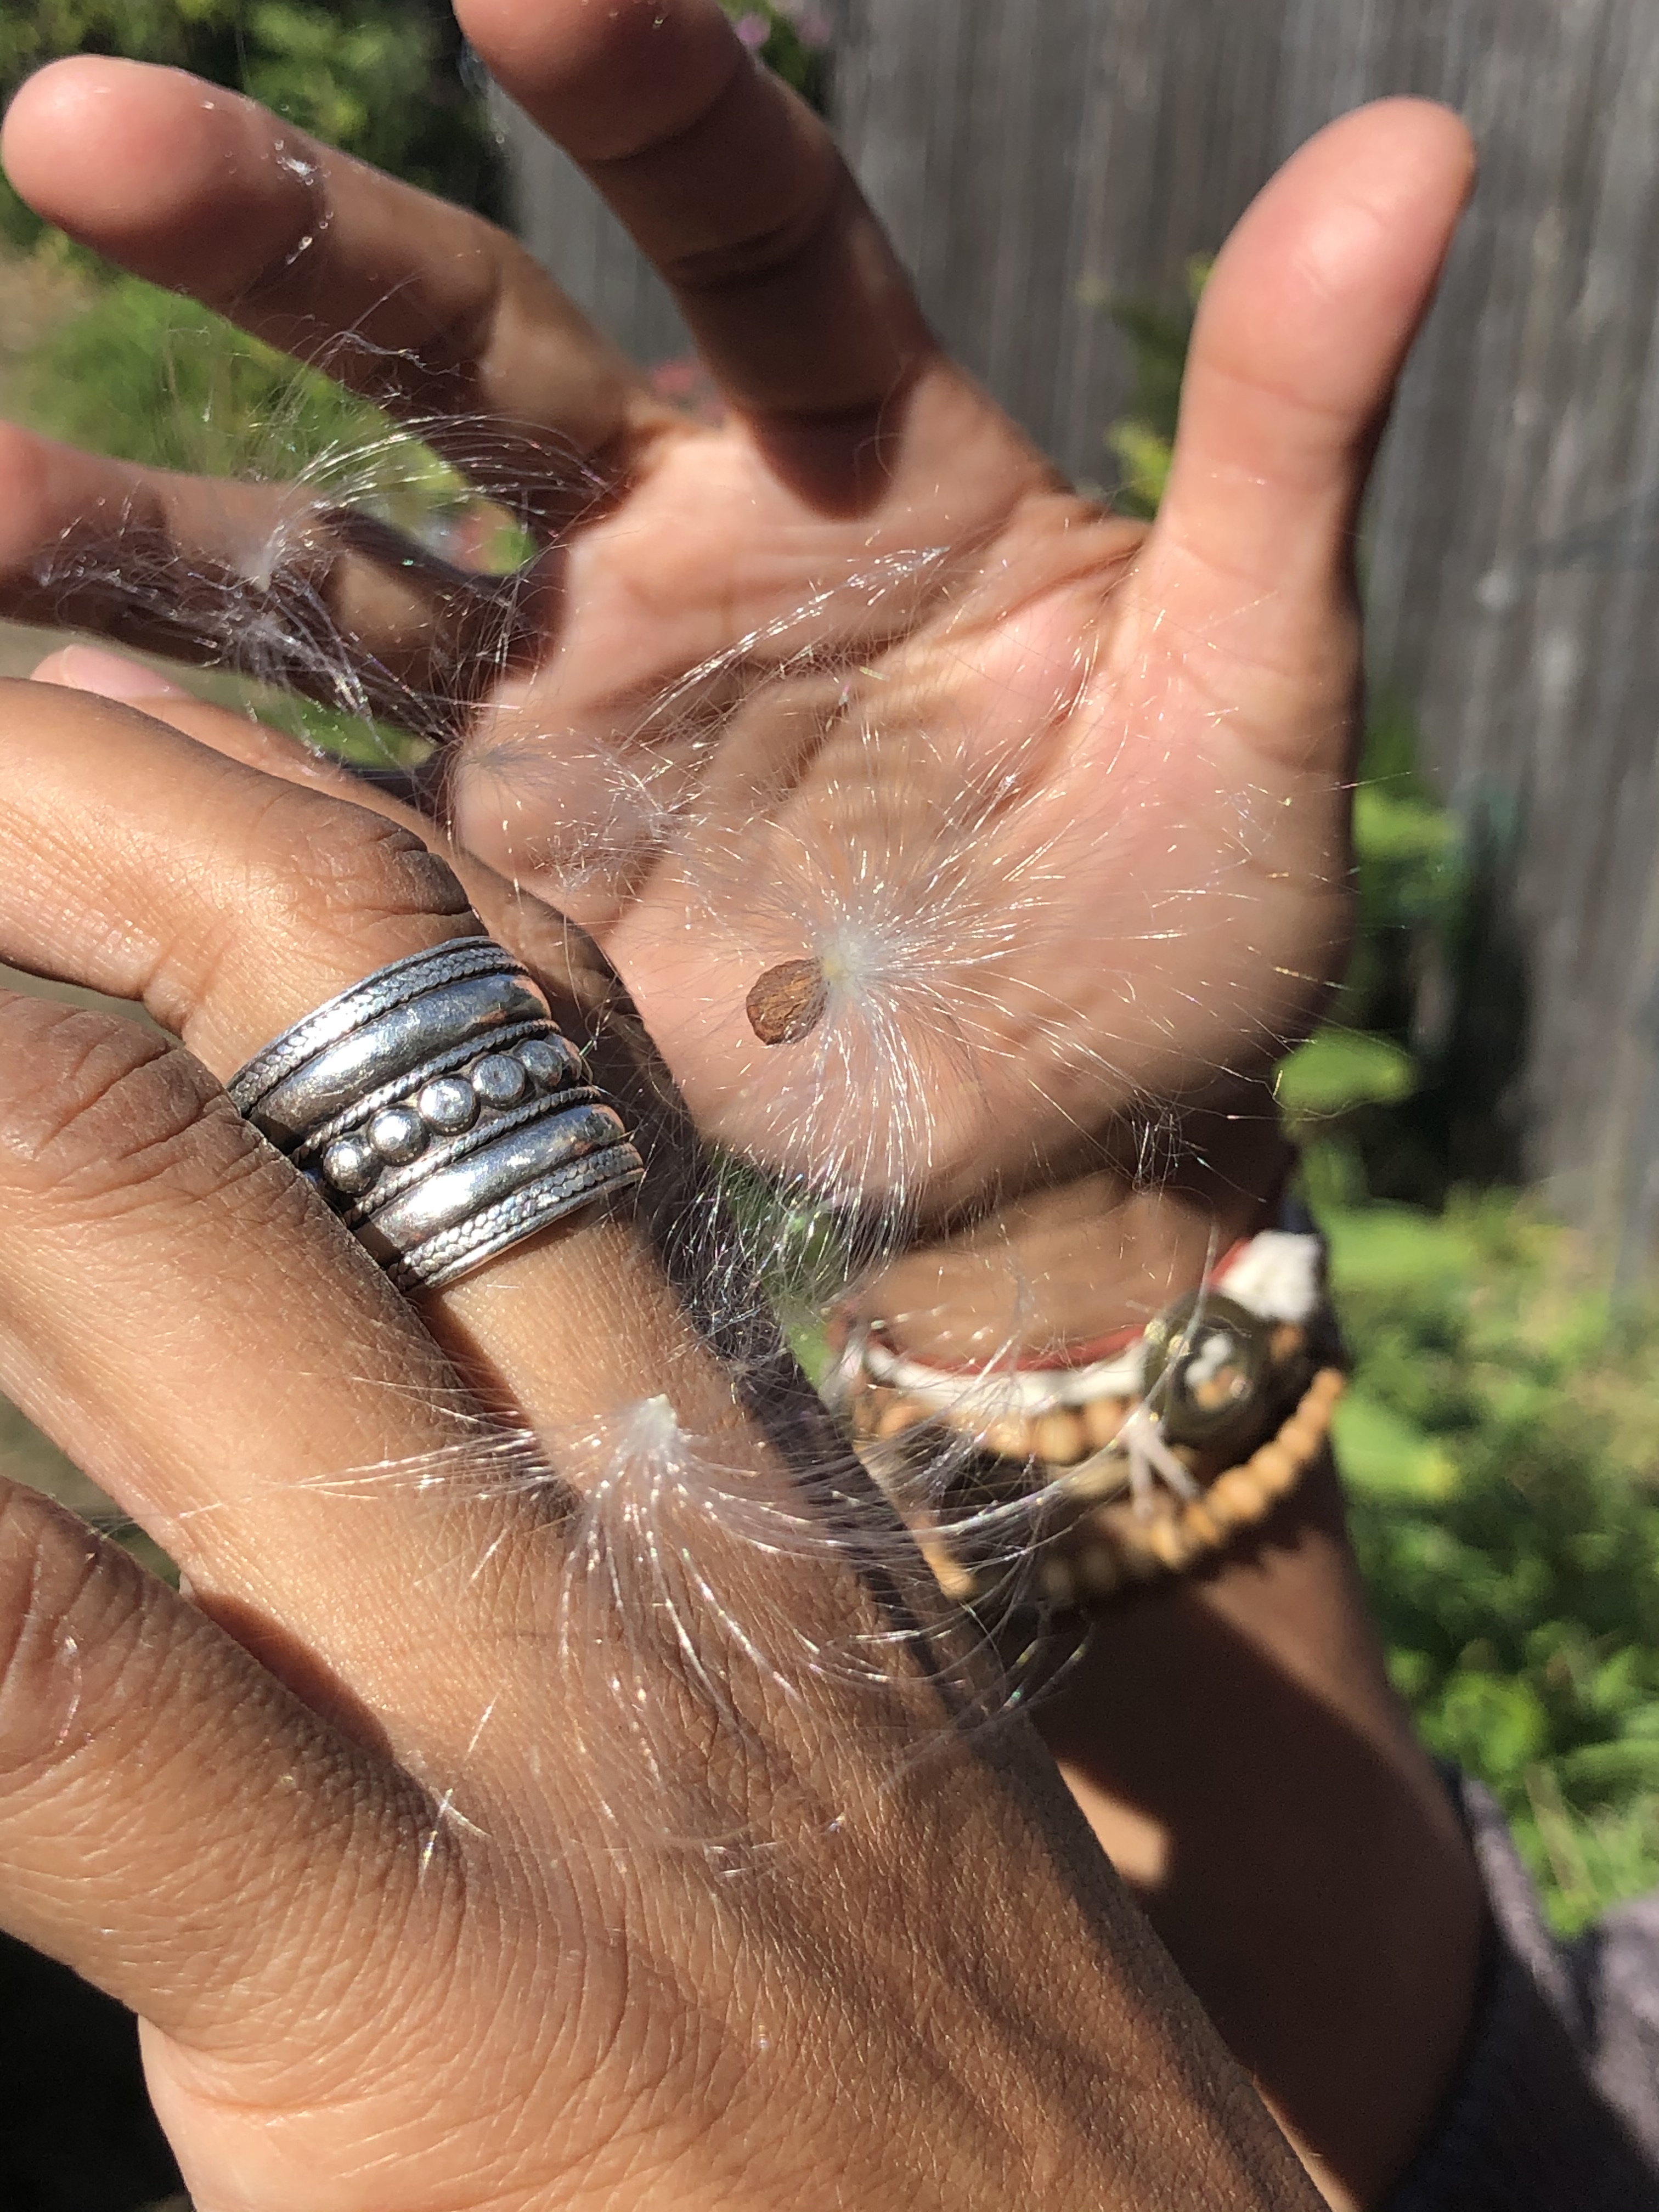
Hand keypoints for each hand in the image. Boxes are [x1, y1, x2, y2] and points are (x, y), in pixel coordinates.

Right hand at [0, 11, 1471, 1219]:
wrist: (1070, 1125)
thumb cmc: (1190, 908)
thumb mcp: (1268, 685)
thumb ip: (1292, 431)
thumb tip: (1424, 147)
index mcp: (871, 459)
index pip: (753, 221)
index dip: (647, 90)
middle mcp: (677, 543)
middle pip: (463, 352)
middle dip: (285, 244)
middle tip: (71, 132)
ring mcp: (561, 698)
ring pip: (326, 559)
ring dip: (139, 519)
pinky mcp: (500, 858)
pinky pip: (318, 783)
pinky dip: (180, 749)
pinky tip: (31, 712)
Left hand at [0, 676, 1321, 2210]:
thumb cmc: (923, 2054)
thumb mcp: (792, 1700)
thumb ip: (577, 1512)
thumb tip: (341, 1340)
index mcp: (725, 1406)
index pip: (490, 992)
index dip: (244, 801)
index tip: (67, 703)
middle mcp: (639, 1476)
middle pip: (324, 996)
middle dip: (50, 804)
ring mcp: (530, 1705)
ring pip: (155, 1226)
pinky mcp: (412, 1985)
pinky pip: (56, 1685)